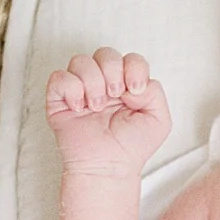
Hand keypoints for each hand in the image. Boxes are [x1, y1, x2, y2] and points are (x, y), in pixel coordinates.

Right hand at [45, 48, 170, 176]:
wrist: (109, 165)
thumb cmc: (132, 147)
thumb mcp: (159, 119)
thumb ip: (155, 92)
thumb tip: (132, 82)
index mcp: (126, 84)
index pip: (130, 58)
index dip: (133, 68)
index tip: (134, 90)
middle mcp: (103, 83)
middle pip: (105, 53)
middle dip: (112, 72)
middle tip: (115, 96)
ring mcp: (81, 90)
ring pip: (80, 61)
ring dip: (92, 83)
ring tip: (97, 107)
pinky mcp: (60, 99)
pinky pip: (59, 77)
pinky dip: (71, 90)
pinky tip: (80, 108)